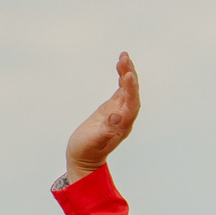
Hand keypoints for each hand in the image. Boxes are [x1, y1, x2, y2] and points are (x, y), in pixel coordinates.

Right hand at [63, 53, 140, 184]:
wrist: (83, 159)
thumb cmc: (87, 152)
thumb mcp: (94, 142)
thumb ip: (106, 131)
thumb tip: (116, 117)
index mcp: (123, 125)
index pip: (132, 103)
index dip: (131, 89)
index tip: (128, 74)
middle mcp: (124, 117)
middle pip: (132, 93)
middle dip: (130, 74)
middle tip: (125, 57)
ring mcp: (119, 111)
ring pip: (127, 89)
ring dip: (127, 72)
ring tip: (123, 56)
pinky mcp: (112, 108)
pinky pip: (120, 90)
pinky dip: (121, 77)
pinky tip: (120, 66)